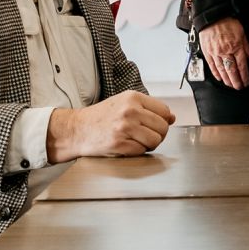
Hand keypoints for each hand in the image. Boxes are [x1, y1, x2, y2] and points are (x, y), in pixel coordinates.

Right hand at [46, 91, 175, 161]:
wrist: (76, 129)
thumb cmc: (101, 117)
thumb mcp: (124, 104)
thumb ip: (148, 109)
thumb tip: (172, 117)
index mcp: (133, 97)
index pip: (164, 111)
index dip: (163, 121)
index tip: (155, 125)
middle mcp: (130, 111)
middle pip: (162, 127)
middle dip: (158, 135)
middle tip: (145, 135)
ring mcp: (124, 128)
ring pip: (155, 140)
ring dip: (149, 144)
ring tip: (136, 141)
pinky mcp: (119, 144)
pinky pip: (142, 151)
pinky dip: (137, 151)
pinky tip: (127, 146)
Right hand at [198, 17, 248, 89]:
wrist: (212, 16)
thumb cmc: (227, 22)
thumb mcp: (241, 32)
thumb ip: (247, 46)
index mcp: (236, 46)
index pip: (242, 65)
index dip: (244, 76)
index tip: (246, 82)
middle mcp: (225, 51)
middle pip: (232, 70)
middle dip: (236, 81)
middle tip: (239, 87)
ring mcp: (215, 52)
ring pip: (222, 70)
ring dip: (227, 79)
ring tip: (231, 85)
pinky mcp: (207, 52)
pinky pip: (212, 65)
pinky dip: (216, 73)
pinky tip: (220, 78)